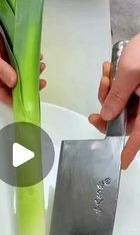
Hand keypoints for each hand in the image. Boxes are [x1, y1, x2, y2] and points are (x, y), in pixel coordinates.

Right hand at [0, 21, 46, 105]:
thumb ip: (2, 70)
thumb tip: (14, 82)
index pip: (5, 96)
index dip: (17, 101)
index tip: (30, 100)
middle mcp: (1, 77)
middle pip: (17, 87)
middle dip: (29, 86)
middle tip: (41, 82)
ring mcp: (7, 68)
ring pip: (22, 75)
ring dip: (32, 73)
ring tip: (41, 66)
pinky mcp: (12, 58)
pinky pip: (23, 63)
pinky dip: (31, 62)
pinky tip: (38, 57)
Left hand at [89, 35, 139, 168]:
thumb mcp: (131, 71)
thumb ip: (117, 96)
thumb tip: (106, 116)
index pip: (138, 136)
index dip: (129, 151)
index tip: (120, 163)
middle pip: (125, 121)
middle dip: (107, 110)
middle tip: (99, 98)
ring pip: (121, 107)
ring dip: (109, 93)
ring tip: (107, 74)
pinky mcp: (139, 91)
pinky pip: (123, 95)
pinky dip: (114, 86)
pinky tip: (110, 71)